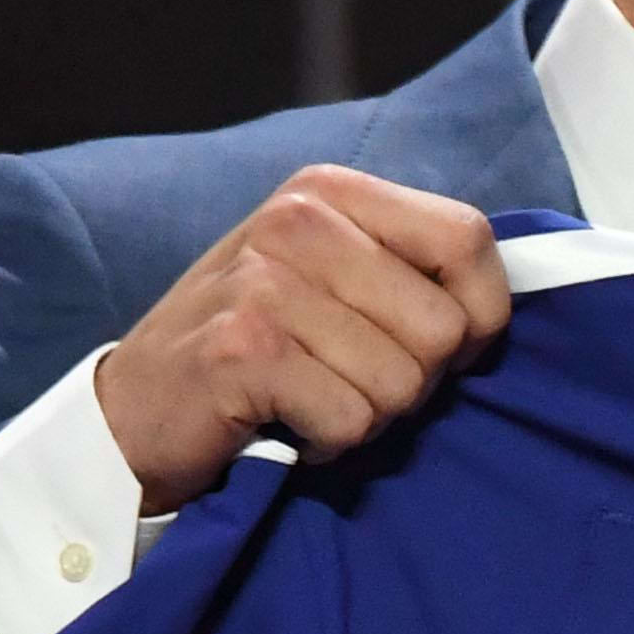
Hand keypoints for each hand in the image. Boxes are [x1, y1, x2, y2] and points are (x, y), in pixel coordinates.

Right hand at [93, 166, 510, 516]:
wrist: (132, 414)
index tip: (445, 349)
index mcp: (330, 191)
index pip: (468, 237)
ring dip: (368, 416)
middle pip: (444, 326)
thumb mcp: (332, 280)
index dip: (481, 312)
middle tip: (347, 381)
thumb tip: (501, 310)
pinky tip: (285, 423)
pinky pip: (351, 418)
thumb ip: (409, 271)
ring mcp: (265, 282)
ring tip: (310, 399)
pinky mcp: (244, 350)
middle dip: (414, 380)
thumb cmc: (254, 350)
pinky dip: (330, 441)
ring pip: (403, 382)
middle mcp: (297, 220)